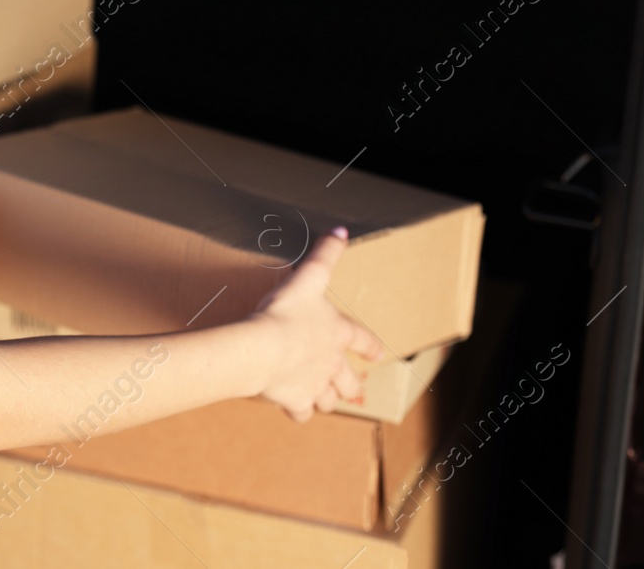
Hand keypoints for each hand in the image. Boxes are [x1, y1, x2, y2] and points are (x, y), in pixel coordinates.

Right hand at [248, 228, 382, 421]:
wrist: (264, 349)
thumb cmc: (286, 312)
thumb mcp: (308, 277)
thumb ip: (326, 254)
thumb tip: (341, 232)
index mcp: (337, 334)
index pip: (363, 341)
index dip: (371, 347)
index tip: (379, 354)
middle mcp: (332, 364)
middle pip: (349, 382)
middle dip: (351, 385)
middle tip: (353, 388)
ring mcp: (315, 386)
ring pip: (329, 400)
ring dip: (327, 399)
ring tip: (323, 399)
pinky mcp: (295, 401)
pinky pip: (301, 412)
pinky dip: (298, 410)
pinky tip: (292, 406)